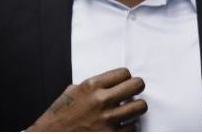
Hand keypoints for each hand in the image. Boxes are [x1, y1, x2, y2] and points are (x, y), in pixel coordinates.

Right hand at [27, 68, 147, 130]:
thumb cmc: (61, 114)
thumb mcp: (73, 91)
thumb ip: (92, 86)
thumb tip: (110, 83)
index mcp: (91, 86)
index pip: (124, 73)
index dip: (126, 77)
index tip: (125, 81)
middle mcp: (101, 100)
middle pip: (136, 85)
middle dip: (137, 87)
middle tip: (134, 91)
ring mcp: (107, 120)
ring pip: (140, 107)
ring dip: (137, 107)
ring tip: (131, 108)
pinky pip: (134, 127)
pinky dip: (130, 126)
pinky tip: (123, 125)